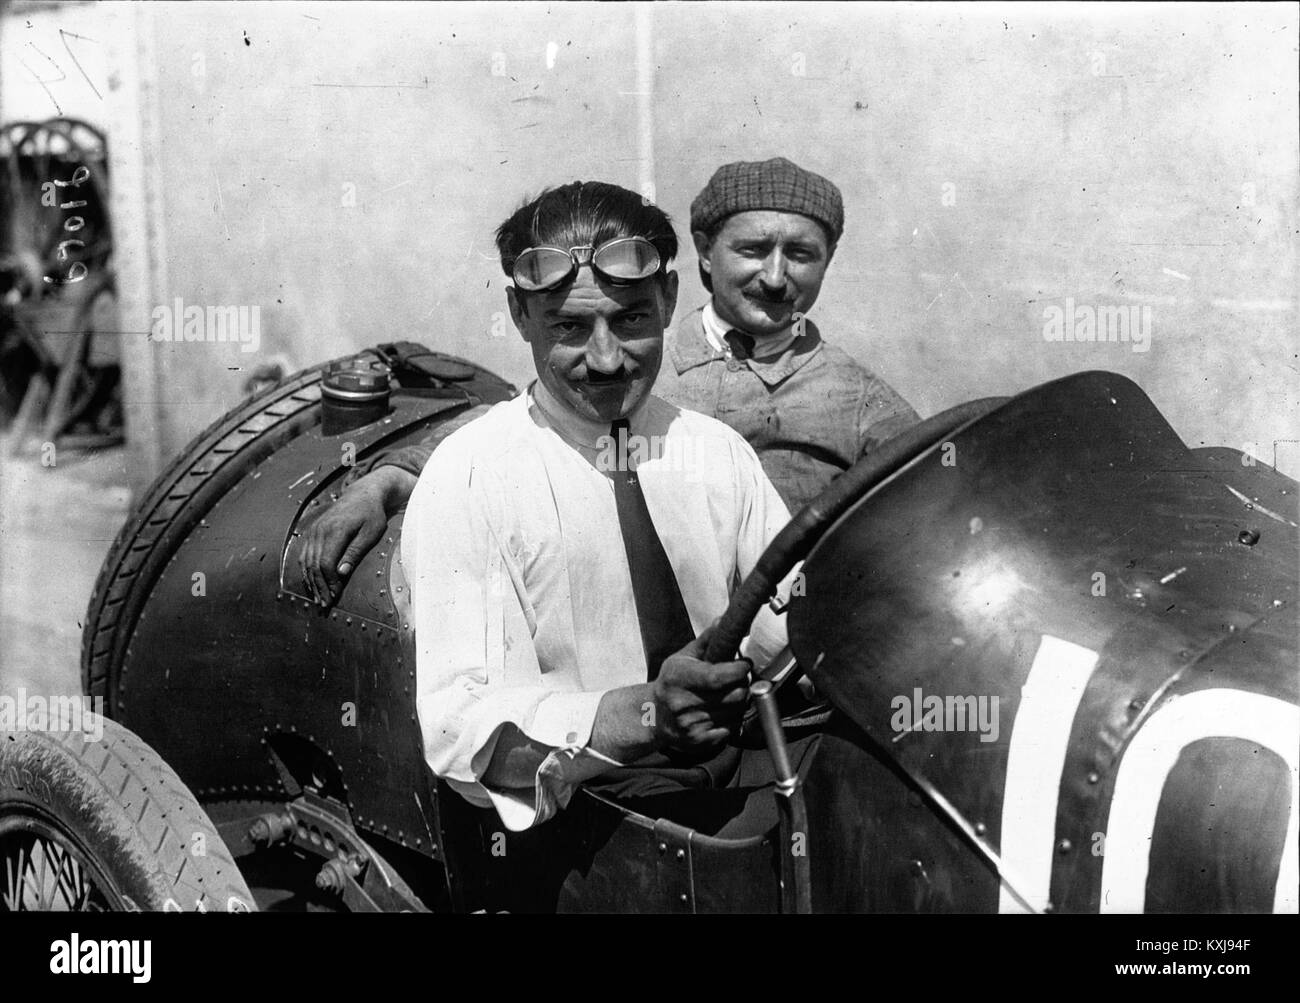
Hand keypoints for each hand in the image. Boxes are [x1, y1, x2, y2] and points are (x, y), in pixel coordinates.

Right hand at [299, 468, 412, 604]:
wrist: (362, 495)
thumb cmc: (371, 515)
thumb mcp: (370, 533)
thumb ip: (355, 552)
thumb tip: (341, 573)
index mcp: (335, 530)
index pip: (326, 563)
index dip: (329, 582)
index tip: (335, 596)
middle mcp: (320, 530)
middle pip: (314, 565)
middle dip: (319, 587)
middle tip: (324, 605)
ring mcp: (314, 531)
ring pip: (306, 562)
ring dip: (311, 582)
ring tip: (318, 599)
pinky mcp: (312, 532)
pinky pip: (305, 555)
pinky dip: (307, 571)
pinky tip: (312, 583)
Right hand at [651, 624, 751, 752]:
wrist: (651, 715)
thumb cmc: (672, 682)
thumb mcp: (683, 658)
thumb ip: (707, 640)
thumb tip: (724, 620)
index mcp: (679, 678)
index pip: (719, 677)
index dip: (739, 670)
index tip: (745, 664)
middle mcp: (683, 703)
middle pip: (735, 695)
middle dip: (742, 685)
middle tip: (738, 680)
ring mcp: (691, 724)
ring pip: (736, 712)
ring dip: (738, 702)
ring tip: (727, 695)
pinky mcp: (698, 741)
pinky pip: (731, 728)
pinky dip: (732, 719)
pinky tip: (721, 712)